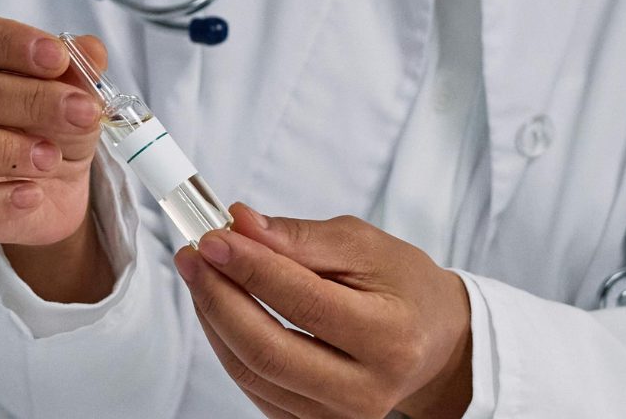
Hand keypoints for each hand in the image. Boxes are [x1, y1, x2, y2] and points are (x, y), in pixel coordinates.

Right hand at [0, 13, 106, 248]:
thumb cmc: (49, 121)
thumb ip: (78, 67)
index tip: (58, 58)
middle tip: (81, 112)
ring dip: (5, 149)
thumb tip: (89, 50)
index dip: (9, 44)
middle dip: (28, 100)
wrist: (56, 185)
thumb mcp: (73, 89)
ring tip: (52, 156)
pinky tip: (32, 194)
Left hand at [174, 205, 472, 418]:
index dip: (251, 268)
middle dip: (219, 298)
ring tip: (202, 274)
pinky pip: (255, 390)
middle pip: (268, 350)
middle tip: (193, 255)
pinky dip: (228, 346)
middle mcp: (367, 388)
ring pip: (252, 373)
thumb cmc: (402, 285)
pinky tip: (221, 309)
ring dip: (215, 320)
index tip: (214, 237)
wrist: (431, 339)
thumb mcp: (366, 246)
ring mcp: (339, 416)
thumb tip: (243, 225)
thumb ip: (302, 238)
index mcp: (390, 336)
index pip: (305, 303)